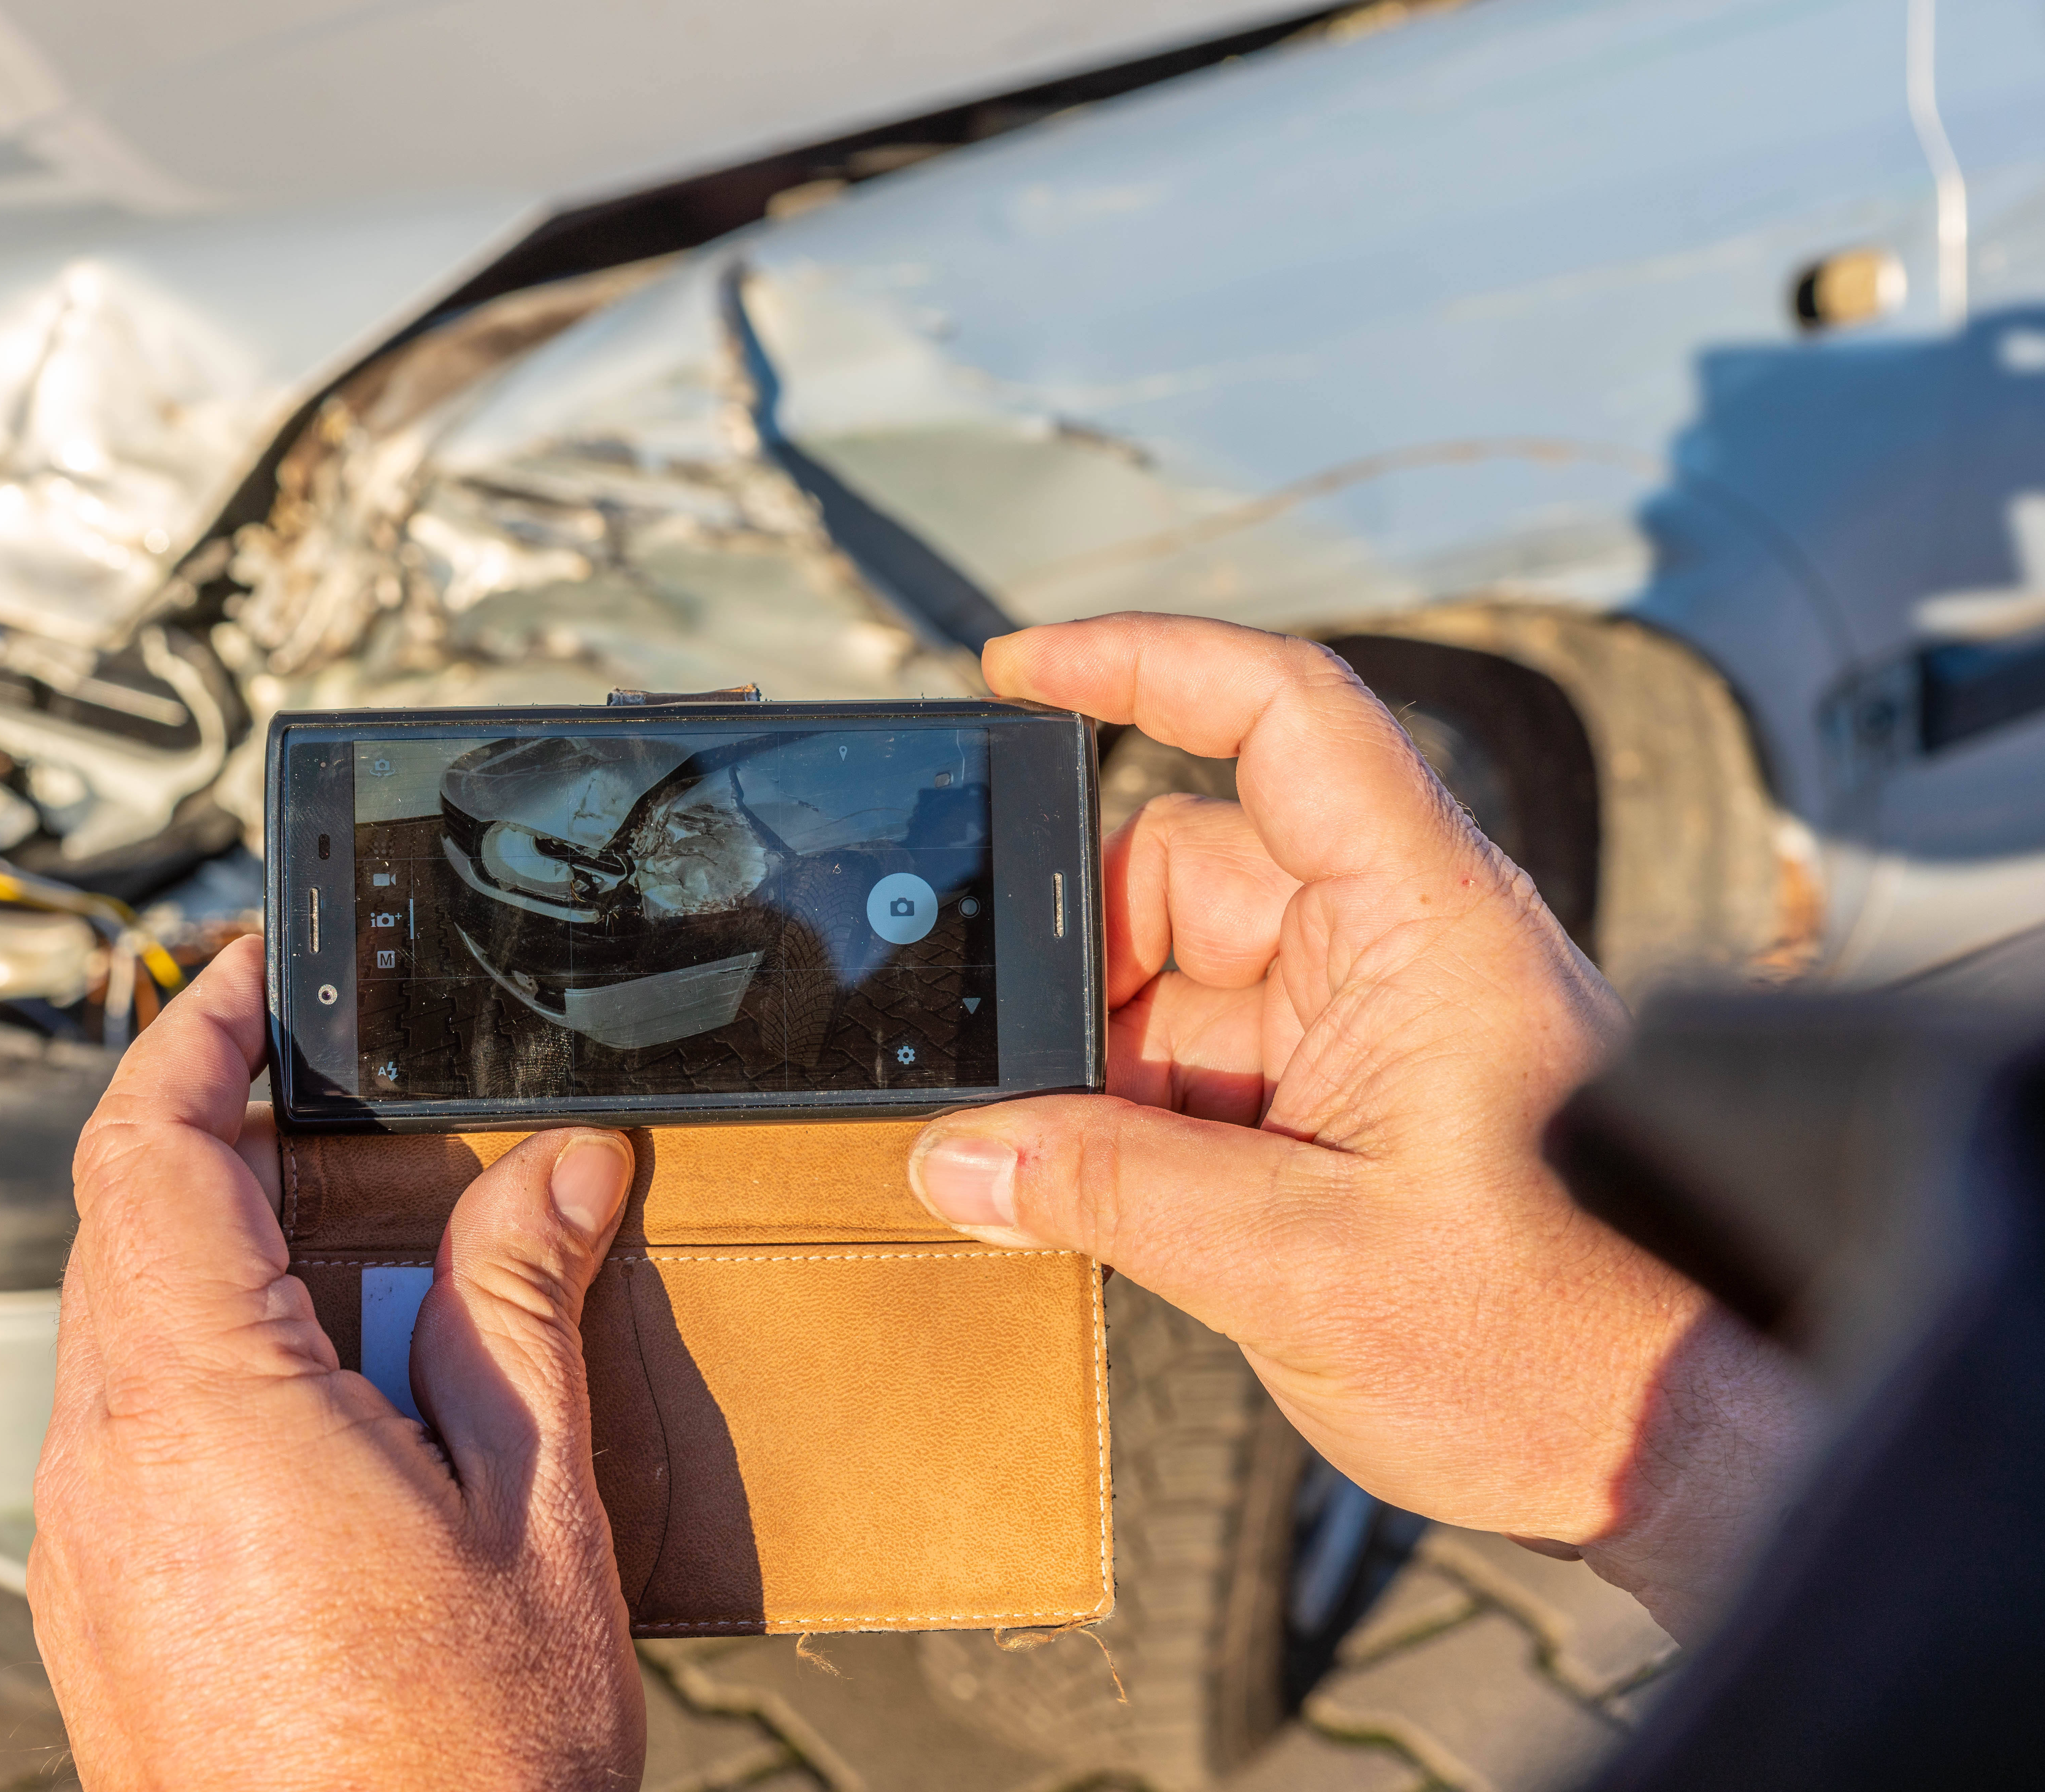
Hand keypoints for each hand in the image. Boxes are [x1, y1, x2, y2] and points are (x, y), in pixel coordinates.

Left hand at [29, 940, 644, 1787]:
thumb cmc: (457, 1766)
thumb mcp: (530, 1511)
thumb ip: (518, 1313)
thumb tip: (559, 1169)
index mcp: (209, 1409)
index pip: (145, 1149)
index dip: (192, 1034)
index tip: (248, 974)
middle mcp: (109, 1464)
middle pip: (119, 1224)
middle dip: (212, 1129)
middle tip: (325, 1090)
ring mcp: (87, 1543)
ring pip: (116, 1323)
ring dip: (211, 1248)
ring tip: (346, 1236)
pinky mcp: (98, 1602)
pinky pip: (121, 1421)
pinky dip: (198, 1354)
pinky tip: (315, 1387)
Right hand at [909, 614, 1815, 1637]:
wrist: (1661, 1448)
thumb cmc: (1559, 1345)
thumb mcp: (1305, 1267)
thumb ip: (1112, 1198)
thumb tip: (958, 1158)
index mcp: (1422, 923)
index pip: (1283, 716)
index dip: (1148, 662)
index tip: (1022, 667)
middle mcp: (1393, 945)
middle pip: (1184, 869)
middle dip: (1080, 960)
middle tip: (1001, 1062)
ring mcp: (1366, 1022)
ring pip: (1173, 978)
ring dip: (1101, 1060)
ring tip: (1054, 1163)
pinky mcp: (1343, 1098)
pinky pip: (1196, 1062)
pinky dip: (1130, 1115)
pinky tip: (1094, 1190)